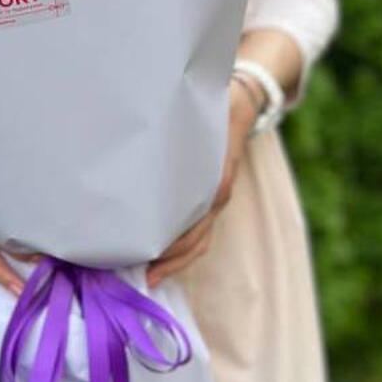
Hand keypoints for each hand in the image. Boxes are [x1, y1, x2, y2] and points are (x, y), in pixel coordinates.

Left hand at [146, 77, 258, 288]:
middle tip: (140, 275)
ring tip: (148, 277)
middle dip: (168, 260)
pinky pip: (199, 235)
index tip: (148, 254)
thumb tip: (149, 130)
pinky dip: (182, 252)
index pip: (194, 221)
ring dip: (174, 262)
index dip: (173, 243)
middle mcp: (217, 196)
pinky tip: (161, 262)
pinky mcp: (211, 202)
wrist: (241, 103)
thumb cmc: (215, 108)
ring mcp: (215, 201)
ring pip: (198, 242)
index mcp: (215, 180)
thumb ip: (181, 129)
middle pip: (195, 239)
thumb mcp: (200, 115)